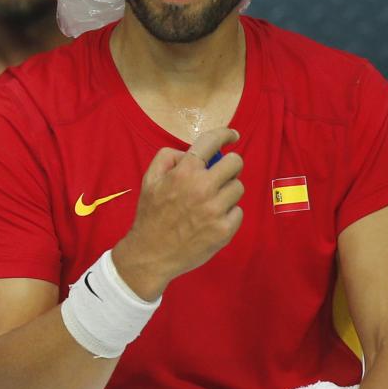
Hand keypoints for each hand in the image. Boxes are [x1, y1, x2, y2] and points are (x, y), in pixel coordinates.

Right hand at [112, 127, 243, 299]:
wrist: (151, 254)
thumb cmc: (150, 215)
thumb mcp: (149, 180)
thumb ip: (167, 158)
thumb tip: (188, 152)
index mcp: (184, 172)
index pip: (212, 142)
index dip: (226, 134)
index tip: (232, 136)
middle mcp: (203, 188)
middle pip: (236, 163)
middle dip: (229, 166)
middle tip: (220, 175)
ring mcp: (216, 210)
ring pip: (238, 188)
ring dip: (227, 192)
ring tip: (211, 202)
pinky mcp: (224, 230)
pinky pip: (238, 212)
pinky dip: (228, 214)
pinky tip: (212, 220)